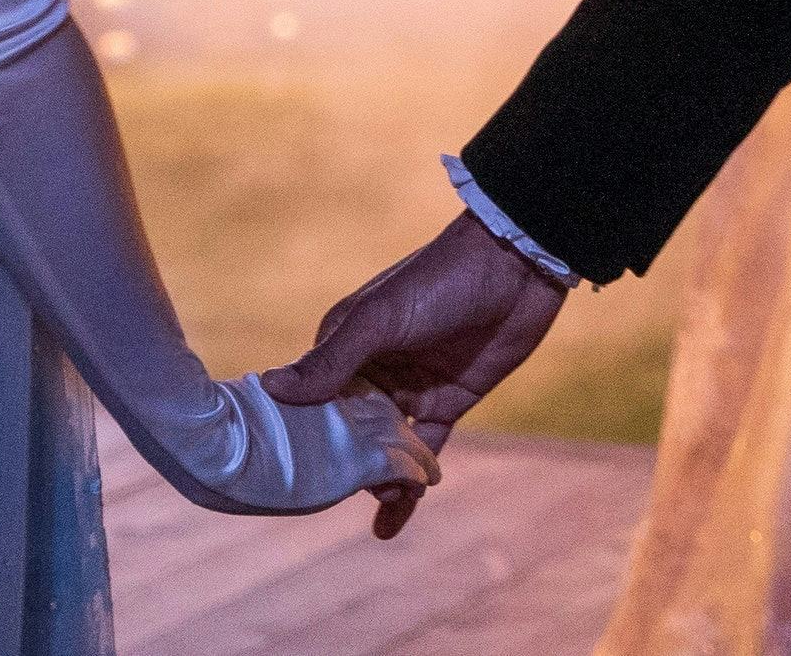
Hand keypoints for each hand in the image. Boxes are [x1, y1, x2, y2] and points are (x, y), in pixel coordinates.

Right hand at [265, 213, 565, 540]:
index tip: (296, 477)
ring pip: (385, 448)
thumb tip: (273, 389)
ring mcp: (410, 388)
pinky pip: (424, 453)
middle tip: (352, 494)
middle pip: (349, 431)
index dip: (307, 438)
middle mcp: (372, 369)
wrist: (518, 267)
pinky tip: (393, 523)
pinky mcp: (447, 403)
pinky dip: (412, 486)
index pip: (314, 401)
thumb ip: (333, 360)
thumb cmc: (440, 281)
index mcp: (345, 344)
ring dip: (380, 481)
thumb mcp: (381, 320)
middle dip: (347, 467)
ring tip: (384, 503)